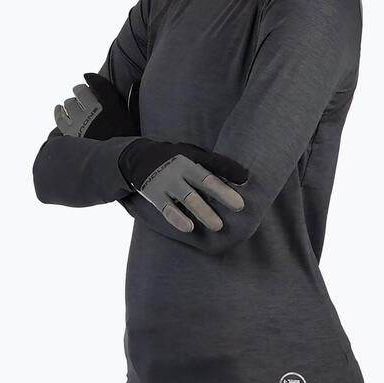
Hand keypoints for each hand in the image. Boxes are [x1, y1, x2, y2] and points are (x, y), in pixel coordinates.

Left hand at [54, 73, 138, 139]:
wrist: (117, 166)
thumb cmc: (128, 141)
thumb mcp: (133, 120)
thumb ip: (132, 101)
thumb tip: (136, 82)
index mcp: (111, 107)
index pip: (98, 84)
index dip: (90, 78)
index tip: (87, 76)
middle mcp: (94, 112)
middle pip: (81, 93)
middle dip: (80, 91)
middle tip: (79, 92)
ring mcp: (81, 124)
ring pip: (69, 105)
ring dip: (70, 103)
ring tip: (71, 104)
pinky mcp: (71, 136)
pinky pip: (60, 119)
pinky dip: (60, 112)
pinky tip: (60, 110)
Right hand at [118, 138, 247, 233]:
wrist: (137, 158)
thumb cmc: (174, 159)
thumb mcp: (192, 154)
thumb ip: (214, 165)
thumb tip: (244, 178)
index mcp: (191, 158)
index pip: (213, 165)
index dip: (229, 171)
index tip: (246, 181)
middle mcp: (180, 168)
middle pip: (203, 181)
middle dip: (221, 194)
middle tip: (239, 206)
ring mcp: (166, 182)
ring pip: (188, 197)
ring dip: (203, 211)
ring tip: (217, 225)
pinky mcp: (154, 195)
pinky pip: (167, 209)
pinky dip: (178, 219)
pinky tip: (189, 228)